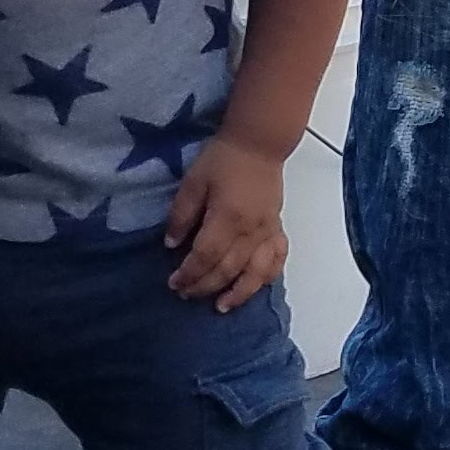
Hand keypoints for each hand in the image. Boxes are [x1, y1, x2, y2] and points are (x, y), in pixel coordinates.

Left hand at [164, 137, 289, 308]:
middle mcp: (250, 231)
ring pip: (255, 272)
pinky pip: (277, 259)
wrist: (259, 143)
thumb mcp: (193, 182)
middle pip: (227, 269)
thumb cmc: (222, 160)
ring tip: (222, 306)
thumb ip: (181, 215)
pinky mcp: (277, 228)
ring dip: (238, 293)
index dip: (188, 274)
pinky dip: (267, 276)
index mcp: (226, 218)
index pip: (205, 256)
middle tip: (186, 294)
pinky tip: (255, 285)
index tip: (174, 284)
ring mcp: (267, 231)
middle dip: (205, 286)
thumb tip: (171, 244)